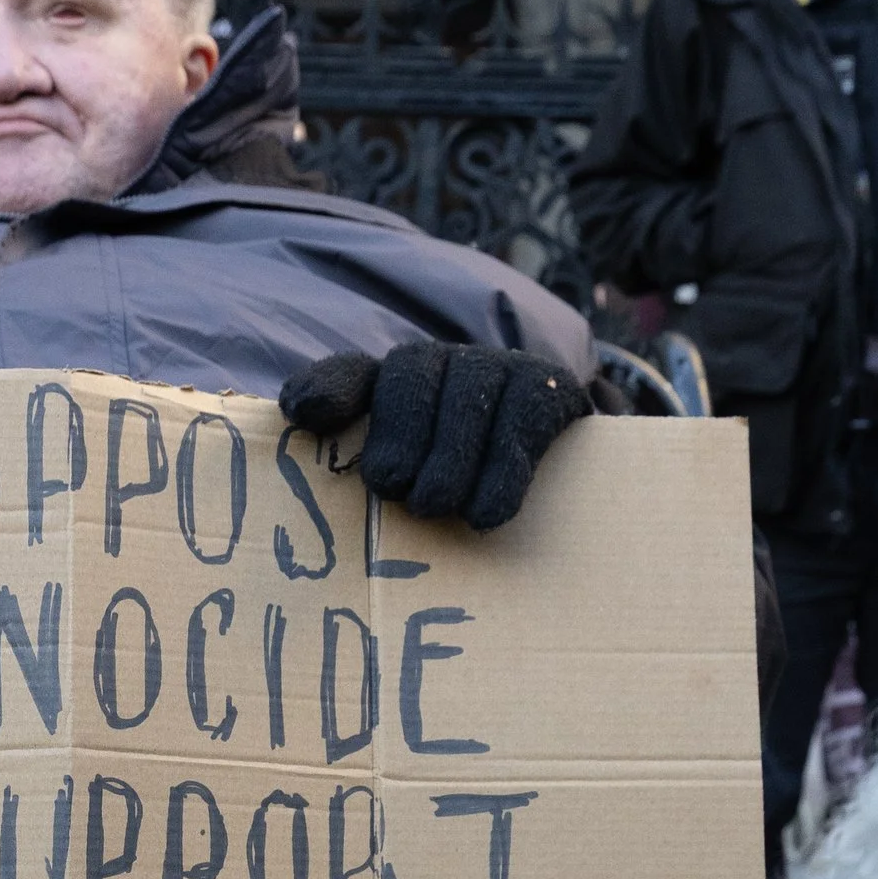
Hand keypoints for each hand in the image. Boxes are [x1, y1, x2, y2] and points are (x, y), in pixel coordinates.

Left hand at [279, 340, 590, 530]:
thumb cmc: (477, 487)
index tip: (303, 413)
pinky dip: (502, 474)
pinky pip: (520, 423)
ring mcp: (498, 367)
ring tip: (435, 508)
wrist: (574, 466)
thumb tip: (352, 499)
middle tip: (391, 488)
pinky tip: (487, 515)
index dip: (328, 387)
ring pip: (466, 399)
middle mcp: (445, 363)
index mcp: (398, 385)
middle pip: (409, 377)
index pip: (353, 374)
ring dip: (448, 458)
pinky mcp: (547, 386)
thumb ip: (383, 483)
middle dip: (398, 432)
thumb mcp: (424, 485)